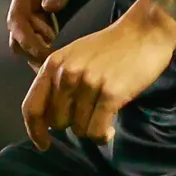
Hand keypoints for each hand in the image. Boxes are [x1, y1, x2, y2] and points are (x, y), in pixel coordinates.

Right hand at [6, 0, 99, 66]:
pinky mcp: (44, 24)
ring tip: (58, 62)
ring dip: (37, 54)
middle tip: (53, 62)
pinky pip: (39, 43)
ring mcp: (33, 16)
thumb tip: (49, 7)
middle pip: (17, 36)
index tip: (43, 51)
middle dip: (31, 51)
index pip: (17, 19)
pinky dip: (45, 54)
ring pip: (25, 43)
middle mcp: (25, 7)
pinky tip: (59, 61)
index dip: (26, 38)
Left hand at [22, 0, 175, 150]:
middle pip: (57, 122)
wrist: (143, 32)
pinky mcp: (110, 94)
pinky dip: (102, 136)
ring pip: (79, 129)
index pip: (31, 107)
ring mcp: (88, 84)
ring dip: (91, 130)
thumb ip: (58, 81)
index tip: (43, 144)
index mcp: (53, 65)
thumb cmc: (110, 47)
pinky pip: (97, 130)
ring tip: (103, 117)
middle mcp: (66, 74)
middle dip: (72, 125)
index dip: (34, 130)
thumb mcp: (73, 56)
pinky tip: (110, 130)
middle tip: (88, 115)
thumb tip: (49, 117)